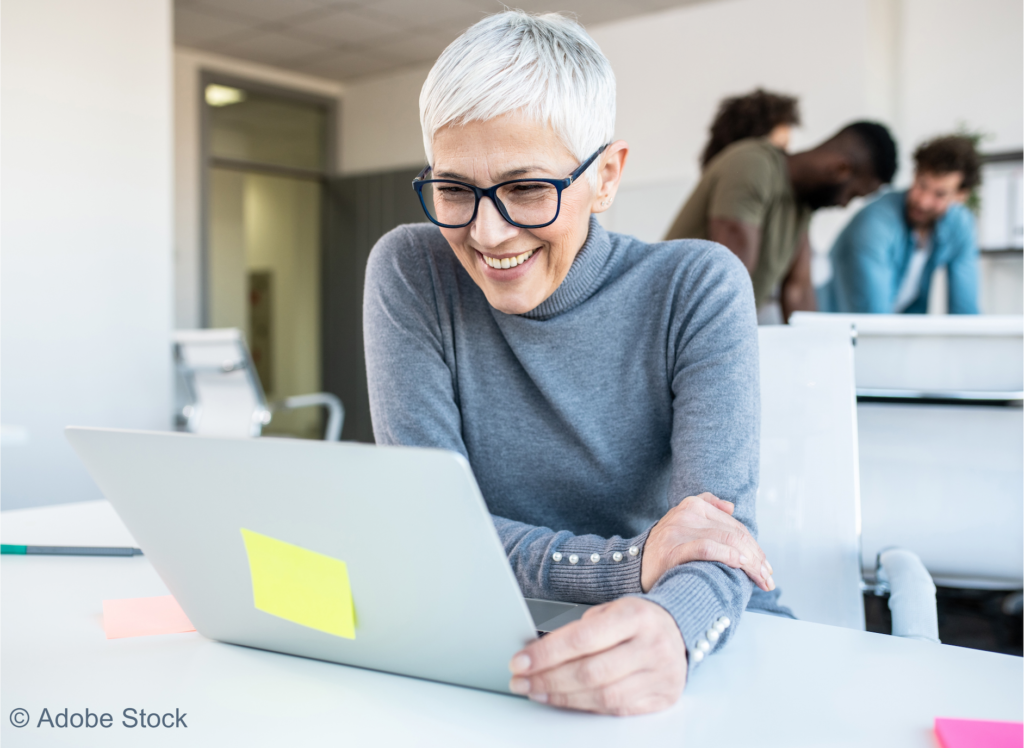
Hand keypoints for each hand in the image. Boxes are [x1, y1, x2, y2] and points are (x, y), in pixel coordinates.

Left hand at [509, 597, 685, 714]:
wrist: (680, 629)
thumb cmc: (636, 620)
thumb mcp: (611, 611)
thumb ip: (579, 630)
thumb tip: (536, 654)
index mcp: (636, 616)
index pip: (582, 638)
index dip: (546, 653)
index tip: (519, 662)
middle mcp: (651, 646)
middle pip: (590, 672)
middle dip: (547, 679)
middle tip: (520, 681)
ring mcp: (659, 675)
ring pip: (601, 696)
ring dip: (561, 697)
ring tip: (535, 691)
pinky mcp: (661, 698)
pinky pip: (615, 709)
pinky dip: (584, 706)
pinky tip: (563, 700)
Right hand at [641, 492, 773, 592]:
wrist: (632, 567)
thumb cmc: (664, 551)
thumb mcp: (682, 523)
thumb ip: (706, 509)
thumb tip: (731, 506)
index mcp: (692, 506)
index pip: (735, 525)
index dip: (754, 546)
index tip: (765, 565)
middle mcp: (686, 514)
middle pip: (735, 533)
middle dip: (757, 557)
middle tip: (767, 577)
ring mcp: (678, 531)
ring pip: (728, 540)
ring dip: (750, 563)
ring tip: (760, 580)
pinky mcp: (673, 550)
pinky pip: (709, 549)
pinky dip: (729, 556)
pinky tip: (740, 567)